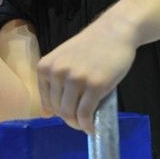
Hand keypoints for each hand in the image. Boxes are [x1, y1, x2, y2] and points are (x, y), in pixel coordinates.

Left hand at [36, 16, 136, 133]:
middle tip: (80, 120)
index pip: (46, 101)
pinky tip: (91, 127)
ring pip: (70, 114)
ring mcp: (76, 79)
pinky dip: (87, 125)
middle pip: (58, 109)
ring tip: (85, 124)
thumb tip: (47, 113)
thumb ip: (54, 81)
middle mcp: (57, 73)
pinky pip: (85, 114)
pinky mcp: (95, 86)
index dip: (57, 111)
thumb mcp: (63, 59)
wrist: (114, 31)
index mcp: (45, 67)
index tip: (69, 113)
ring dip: (77, 124)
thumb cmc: (90, 46)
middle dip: (69, 118)